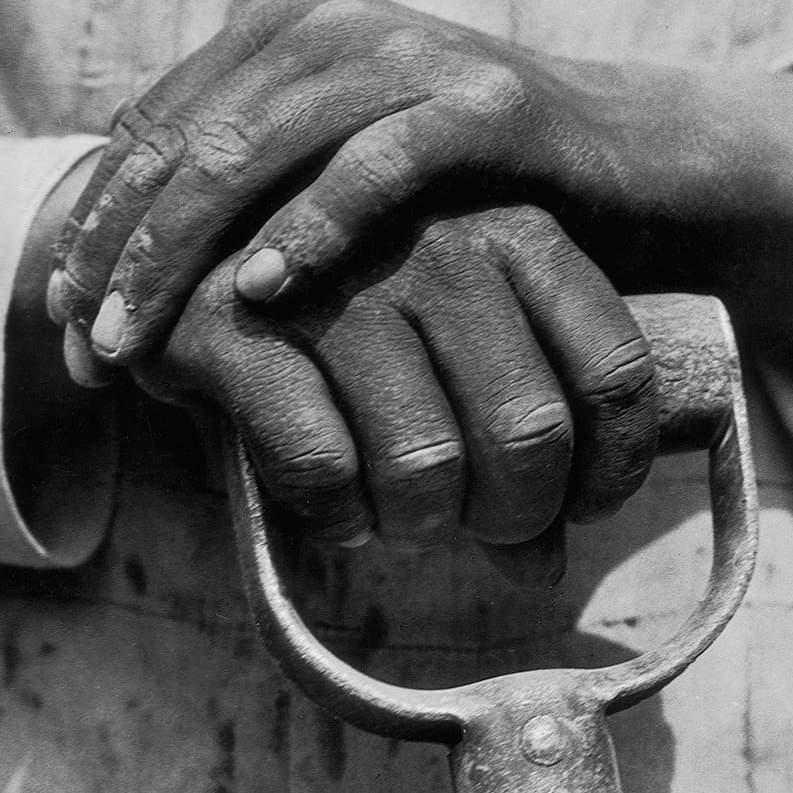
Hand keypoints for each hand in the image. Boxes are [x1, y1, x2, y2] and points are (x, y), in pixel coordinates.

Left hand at [52, 0, 792, 394]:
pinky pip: (376, 167)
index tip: (66, 324)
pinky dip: (313, 229)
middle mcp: (331, 27)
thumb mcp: (344, 186)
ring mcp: (405, 56)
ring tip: (135, 340)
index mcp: (282, 36)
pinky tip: (262, 292)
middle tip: (85, 350)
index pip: (153, 131)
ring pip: (254, 150)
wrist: (627, 173)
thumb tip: (133, 266)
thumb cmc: (469, 200)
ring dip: (182, 253)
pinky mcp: (481, 103)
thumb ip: (253, 195)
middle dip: (119, 253)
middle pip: (184, 141)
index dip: (97, 226)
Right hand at [129, 205, 657, 563]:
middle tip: (475, 527)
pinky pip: (322, 468)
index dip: (609, 467)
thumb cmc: (349, 305)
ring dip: (418, 524)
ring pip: (425, 462)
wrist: (178, 246)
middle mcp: (436, 239)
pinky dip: (336, 516)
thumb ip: (513, 426)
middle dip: (510, 516)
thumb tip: (545, 567)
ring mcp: (335, 277)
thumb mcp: (451, 335)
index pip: (614, 368)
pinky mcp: (236, 327)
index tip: (577, 509)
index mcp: (513, 226)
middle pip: (527, 433)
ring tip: (399, 517)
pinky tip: (335, 510)